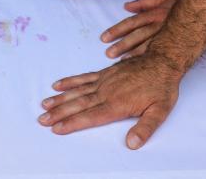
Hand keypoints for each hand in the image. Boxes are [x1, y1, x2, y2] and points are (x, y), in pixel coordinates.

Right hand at [38, 53, 182, 148]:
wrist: (163, 59)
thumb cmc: (162, 87)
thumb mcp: (159, 111)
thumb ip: (145, 128)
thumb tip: (132, 144)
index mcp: (117, 104)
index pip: (90, 116)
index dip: (73, 123)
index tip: (57, 128)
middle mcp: (106, 92)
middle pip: (79, 104)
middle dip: (59, 113)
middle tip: (42, 119)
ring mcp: (104, 80)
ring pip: (78, 91)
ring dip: (60, 98)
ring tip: (44, 105)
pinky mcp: (105, 72)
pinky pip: (84, 77)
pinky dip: (70, 81)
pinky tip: (58, 84)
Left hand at [101, 0, 176, 58]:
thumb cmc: (183, 6)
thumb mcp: (164, 0)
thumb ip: (144, 3)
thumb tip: (126, 6)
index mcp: (156, 12)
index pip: (132, 22)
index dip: (117, 30)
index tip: (103, 38)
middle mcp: (161, 23)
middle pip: (138, 35)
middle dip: (122, 45)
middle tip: (108, 54)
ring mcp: (170, 35)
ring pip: (149, 46)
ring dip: (133, 54)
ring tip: (120, 62)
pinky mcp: (177, 44)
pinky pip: (161, 53)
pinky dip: (149, 59)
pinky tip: (139, 66)